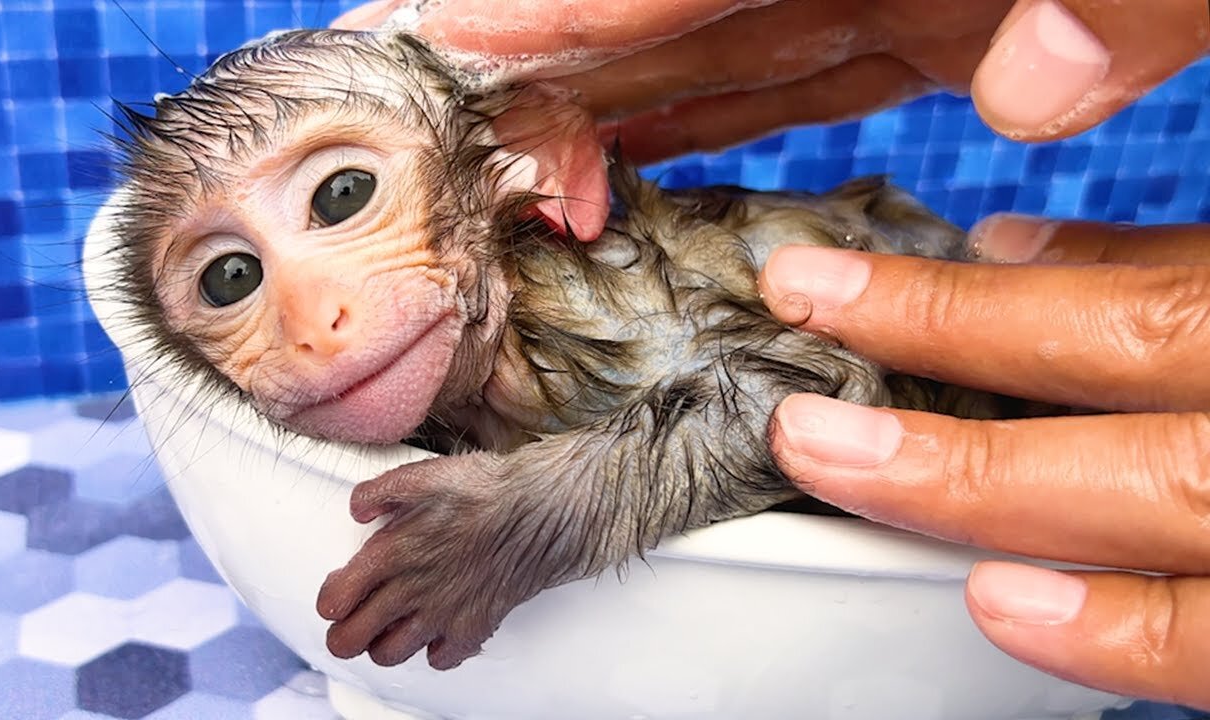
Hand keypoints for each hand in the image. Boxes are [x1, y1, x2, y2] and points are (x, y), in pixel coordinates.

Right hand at [335, 0, 1209, 162]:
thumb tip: (1031, 92)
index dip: (563, 8)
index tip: (445, 39)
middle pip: (670, 13)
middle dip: (553, 63)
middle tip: (446, 122)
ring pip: (720, 54)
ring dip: (617, 109)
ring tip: (525, 169)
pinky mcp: (941, 27)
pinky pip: (800, 79)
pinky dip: (719, 119)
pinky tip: (651, 156)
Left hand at [758, 215, 1209, 709]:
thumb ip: (1148, 265)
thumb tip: (1005, 247)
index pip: (1107, 302)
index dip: (947, 301)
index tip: (804, 285)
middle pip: (1119, 386)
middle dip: (937, 379)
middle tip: (794, 416)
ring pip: (1160, 503)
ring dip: (980, 490)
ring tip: (836, 467)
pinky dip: (1111, 628)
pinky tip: (994, 603)